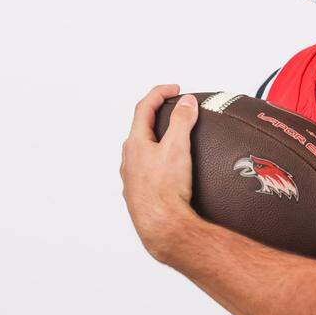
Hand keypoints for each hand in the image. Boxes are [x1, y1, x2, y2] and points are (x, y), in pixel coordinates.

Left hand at [120, 84, 199, 263]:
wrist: (161, 226)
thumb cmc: (166, 190)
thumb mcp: (178, 147)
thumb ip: (182, 121)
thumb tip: (186, 101)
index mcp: (135, 144)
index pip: (144, 108)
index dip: (160, 93)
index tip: (175, 88)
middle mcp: (129, 159)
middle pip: (140, 128)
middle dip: (157, 115)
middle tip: (174, 110)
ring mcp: (132, 178)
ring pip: (141, 151)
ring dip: (156, 139)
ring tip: (174, 139)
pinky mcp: (139, 194)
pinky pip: (146, 170)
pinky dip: (157, 160)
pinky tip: (169, 170)